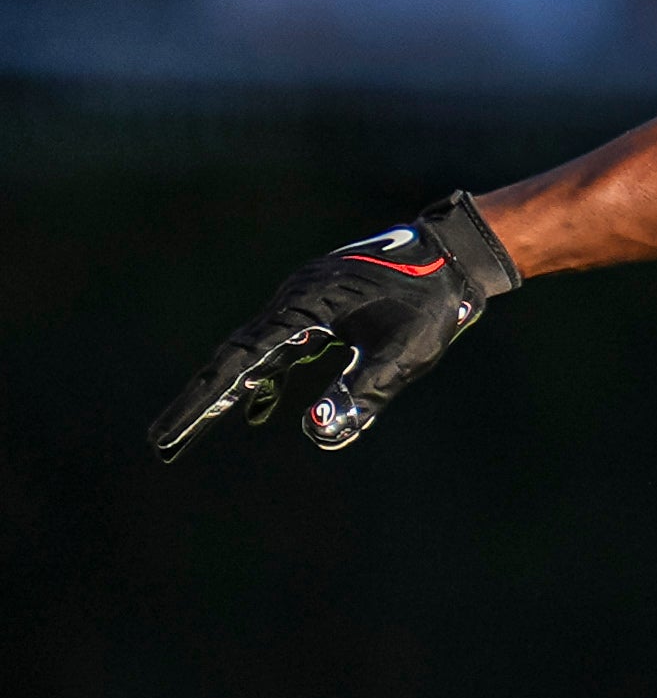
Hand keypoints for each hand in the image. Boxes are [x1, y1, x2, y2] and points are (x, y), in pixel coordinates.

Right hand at [151, 195, 520, 458]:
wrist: (453, 255)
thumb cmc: (432, 306)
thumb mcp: (403, 356)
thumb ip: (360, 393)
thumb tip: (316, 431)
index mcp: (303, 308)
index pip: (238, 364)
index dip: (201, 403)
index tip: (168, 436)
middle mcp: (292, 299)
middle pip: (233, 358)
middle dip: (199, 402)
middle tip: (162, 442)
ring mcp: (303, 300)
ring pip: (254, 351)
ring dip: (227, 390)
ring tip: (195, 428)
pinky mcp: (319, 305)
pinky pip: (279, 345)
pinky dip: (264, 376)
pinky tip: (258, 405)